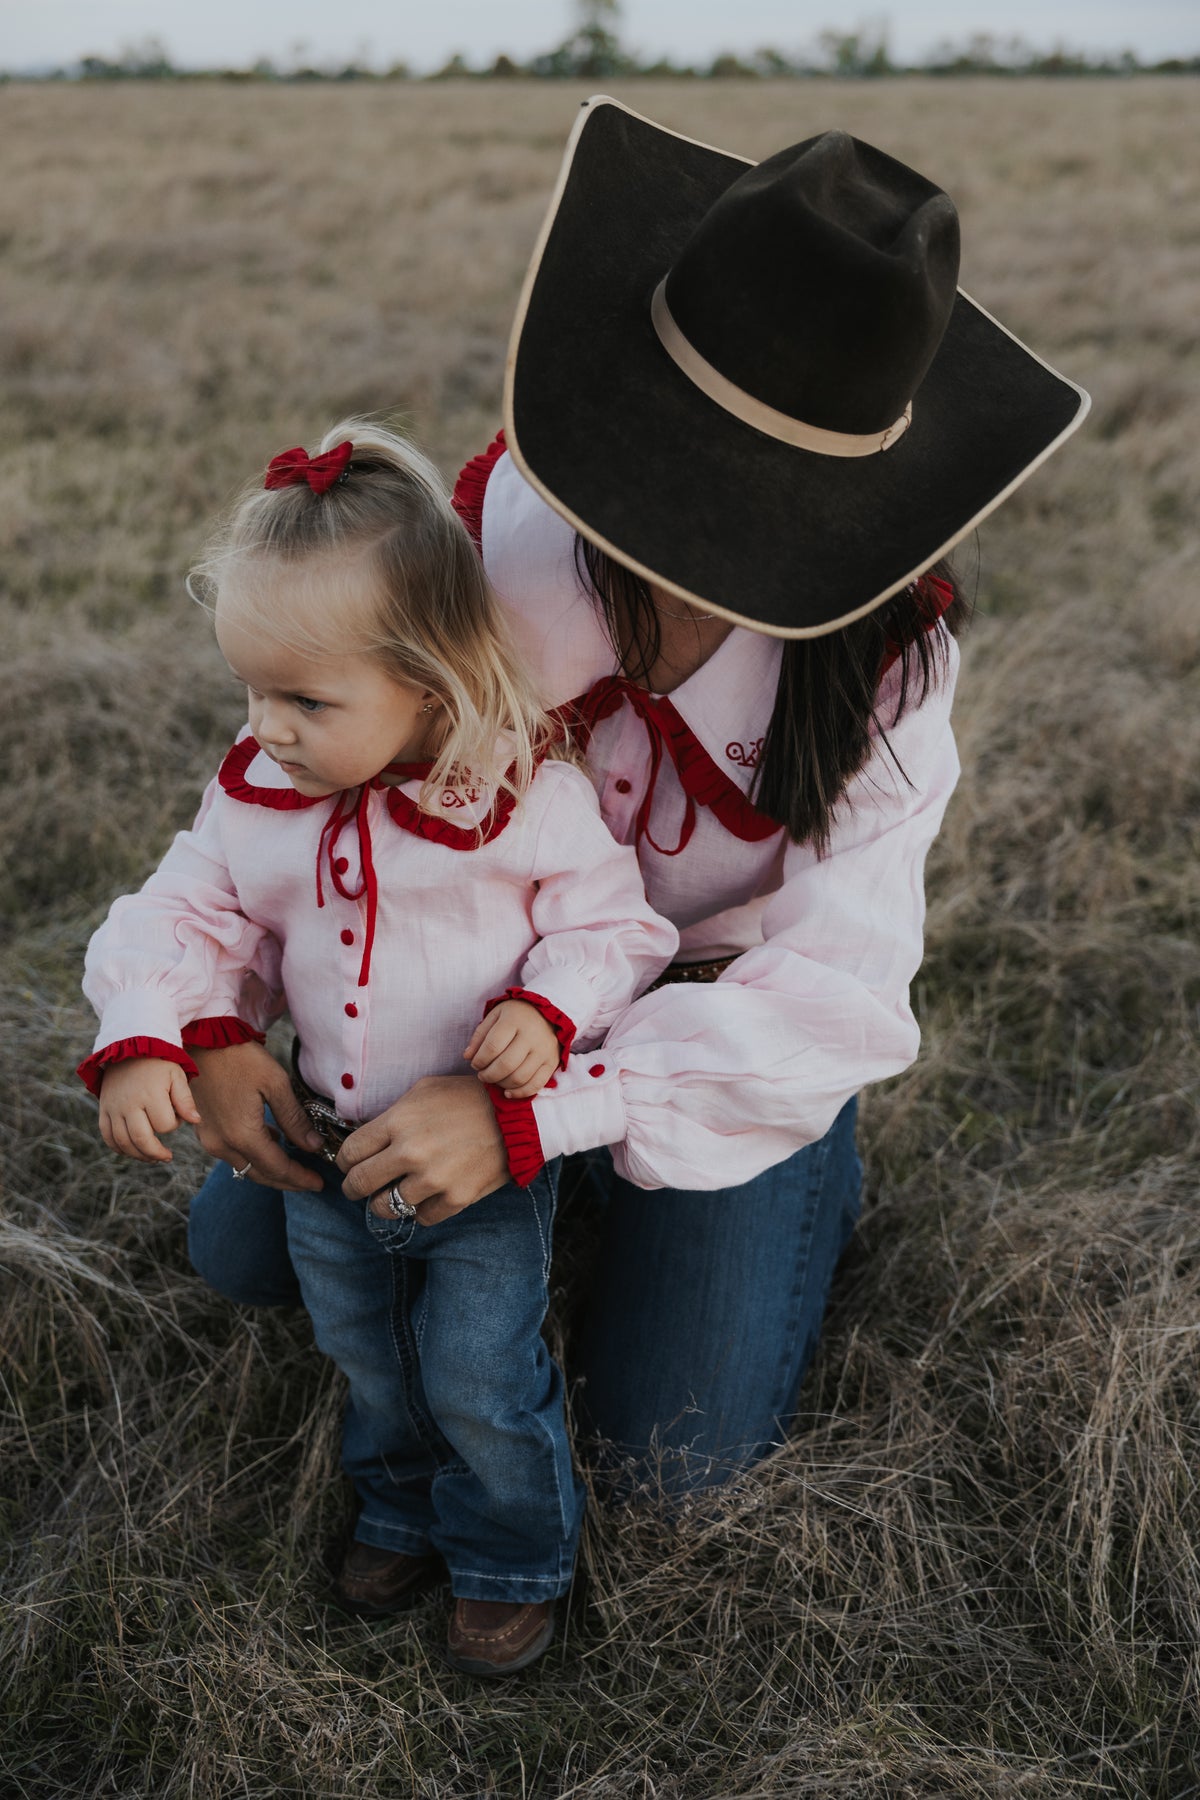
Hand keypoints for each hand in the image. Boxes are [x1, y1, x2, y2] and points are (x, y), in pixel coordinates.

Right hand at [98, 1058, 201, 1163]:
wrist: (129, 1049)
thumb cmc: (158, 1064)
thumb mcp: (176, 1076)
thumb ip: (185, 1100)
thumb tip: (196, 1121)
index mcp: (150, 1094)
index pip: (164, 1124)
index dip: (174, 1125)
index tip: (176, 1117)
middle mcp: (129, 1103)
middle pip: (141, 1139)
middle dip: (156, 1153)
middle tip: (167, 1157)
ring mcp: (114, 1108)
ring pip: (123, 1142)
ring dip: (138, 1155)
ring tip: (152, 1157)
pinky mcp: (104, 1109)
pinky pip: (107, 1136)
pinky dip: (118, 1148)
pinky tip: (132, 1151)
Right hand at [187, 1040, 325, 1190]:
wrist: (201, 1039)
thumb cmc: (240, 1057)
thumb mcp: (275, 1083)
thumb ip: (294, 1119)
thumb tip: (313, 1146)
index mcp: (242, 1135)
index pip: (277, 1168)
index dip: (300, 1178)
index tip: (319, 1183)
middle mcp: (222, 1144)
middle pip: (259, 1174)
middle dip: (287, 1181)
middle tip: (309, 1181)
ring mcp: (209, 1139)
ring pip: (245, 1166)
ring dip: (270, 1170)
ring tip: (295, 1165)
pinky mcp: (204, 1130)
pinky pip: (232, 1154)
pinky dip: (254, 1156)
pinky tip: (272, 1143)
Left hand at [338, 1075, 508, 1225]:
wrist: (516, 1116)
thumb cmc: (467, 1098)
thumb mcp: (424, 1090)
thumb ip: (393, 1113)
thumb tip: (368, 1135)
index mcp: (398, 1121)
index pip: (349, 1153)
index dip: (344, 1161)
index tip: (349, 1164)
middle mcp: (410, 1152)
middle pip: (359, 1184)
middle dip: (353, 1188)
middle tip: (358, 1188)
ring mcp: (433, 1179)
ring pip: (385, 1208)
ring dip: (384, 1203)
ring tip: (391, 1195)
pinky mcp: (455, 1198)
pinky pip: (421, 1217)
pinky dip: (419, 1209)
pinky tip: (425, 1196)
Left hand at [462, 999, 559, 1099]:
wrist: (547, 1012)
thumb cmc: (515, 1015)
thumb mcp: (495, 1016)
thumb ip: (480, 1036)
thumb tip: (467, 1057)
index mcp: (514, 1020)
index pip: (493, 1046)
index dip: (479, 1060)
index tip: (474, 1063)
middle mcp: (532, 1035)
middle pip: (506, 1065)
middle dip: (488, 1075)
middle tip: (482, 1075)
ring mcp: (544, 1050)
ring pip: (520, 1077)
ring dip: (501, 1084)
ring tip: (494, 1080)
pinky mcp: (552, 1062)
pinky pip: (537, 1084)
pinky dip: (520, 1093)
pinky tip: (508, 1092)